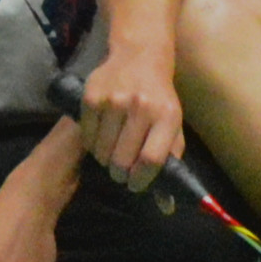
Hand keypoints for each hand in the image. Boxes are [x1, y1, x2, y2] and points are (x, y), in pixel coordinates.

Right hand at [73, 37, 184, 190]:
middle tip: (121, 170)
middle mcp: (140, 106)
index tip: (136, 184)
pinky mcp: (91, 96)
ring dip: (105, 159)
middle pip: (123, 160)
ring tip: (111, 151)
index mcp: (166, 115)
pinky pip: (87, 136)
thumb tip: (166, 206)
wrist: (139, 55)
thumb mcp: (173, 125)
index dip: (141, 180)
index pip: (151, 160)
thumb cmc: (159, 97)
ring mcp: (114, 100)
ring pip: (102, 152)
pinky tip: (101, 136)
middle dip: (120, 173)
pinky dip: (93, 144)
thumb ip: (170, 162)